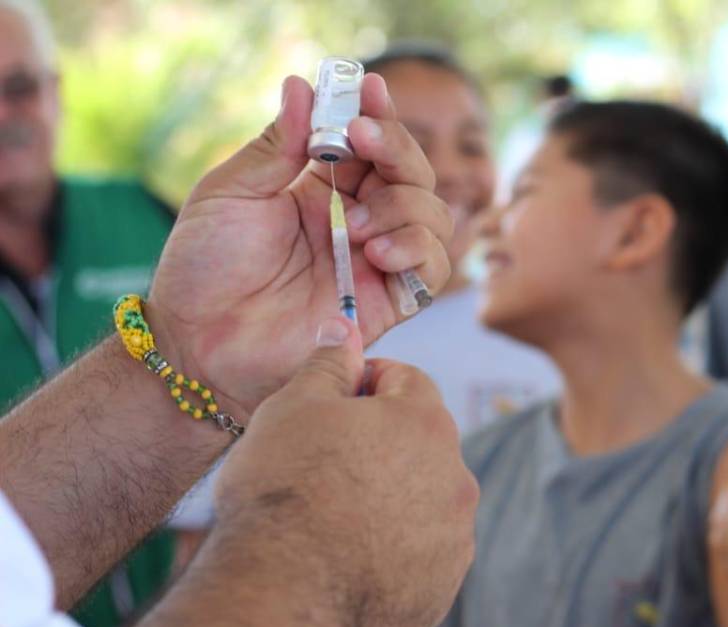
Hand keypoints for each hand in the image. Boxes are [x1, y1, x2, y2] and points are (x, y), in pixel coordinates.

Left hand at [148, 73, 452, 421]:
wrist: (198, 343)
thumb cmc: (204, 270)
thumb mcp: (230, 193)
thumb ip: (275, 145)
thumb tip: (303, 85)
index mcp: (320, 190)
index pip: (369, 144)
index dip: (378, 113)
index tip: (370, 87)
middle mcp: (357, 222)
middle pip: (412, 174)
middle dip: (396, 150)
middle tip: (363, 141)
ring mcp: (375, 263)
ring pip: (433, 216)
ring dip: (403, 206)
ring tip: (354, 224)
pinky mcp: (387, 304)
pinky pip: (433, 269)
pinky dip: (418, 249)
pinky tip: (377, 252)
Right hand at [210, 317, 477, 626]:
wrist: (286, 595)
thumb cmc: (285, 490)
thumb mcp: (293, 407)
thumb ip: (328, 364)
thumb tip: (346, 330)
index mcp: (429, 423)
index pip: (407, 381)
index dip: (363, 385)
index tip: (329, 405)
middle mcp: (457, 479)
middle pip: (419, 444)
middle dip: (379, 445)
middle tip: (321, 464)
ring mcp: (455, 539)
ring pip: (422, 503)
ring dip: (387, 501)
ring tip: (329, 519)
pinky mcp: (441, 590)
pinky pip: (418, 558)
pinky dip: (390, 554)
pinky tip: (345, 562)